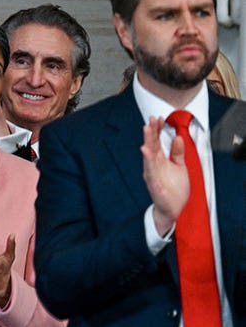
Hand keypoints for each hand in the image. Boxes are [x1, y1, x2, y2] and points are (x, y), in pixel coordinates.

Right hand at [141, 116, 189, 234]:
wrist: (174, 209)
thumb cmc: (174, 188)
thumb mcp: (179, 166)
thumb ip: (178, 152)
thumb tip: (178, 137)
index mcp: (160, 160)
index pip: (157, 142)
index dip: (158, 130)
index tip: (159, 117)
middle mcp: (154, 165)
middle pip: (151, 146)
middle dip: (151, 134)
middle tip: (150, 121)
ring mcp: (152, 175)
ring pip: (149, 159)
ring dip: (147, 146)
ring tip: (147, 134)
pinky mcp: (154, 186)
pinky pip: (151, 175)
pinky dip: (148, 165)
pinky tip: (146, 154)